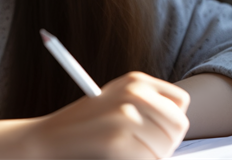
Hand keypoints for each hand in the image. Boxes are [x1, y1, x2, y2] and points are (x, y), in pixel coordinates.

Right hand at [31, 72, 189, 158]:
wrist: (51, 137)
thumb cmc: (86, 124)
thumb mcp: (116, 101)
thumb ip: (148, 107)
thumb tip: (179, 126)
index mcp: (135, 80)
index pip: (180, 101)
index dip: (173, 119)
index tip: (159, 130)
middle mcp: (134, 93)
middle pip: (178, 125)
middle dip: (167, 142)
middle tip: (145, 147)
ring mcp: (126, 115)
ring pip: (165, 147)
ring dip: (152, 156)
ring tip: (127, 150)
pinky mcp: (119, 138)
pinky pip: (149, 159)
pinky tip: (117, 155)